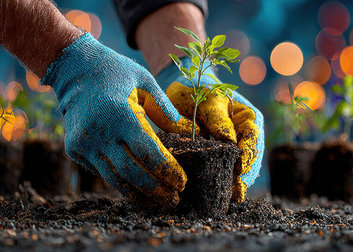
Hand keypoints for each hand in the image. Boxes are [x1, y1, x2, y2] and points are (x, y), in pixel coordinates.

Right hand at [42, 33, 196, 206]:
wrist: (74, 69)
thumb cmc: (116, 72)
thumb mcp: (145, 80)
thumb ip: (165, 107)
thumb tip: (189, 130)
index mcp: (120, 114)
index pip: (149, 152)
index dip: (167, 171)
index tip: (182, 183)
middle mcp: (99, 133)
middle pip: (132, 172)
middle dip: (156, 189)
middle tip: (174, 199)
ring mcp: (83, 143)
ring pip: (114, 178)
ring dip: (138, 193)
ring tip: (157, 202)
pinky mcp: (74, 148)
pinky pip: (101, 171)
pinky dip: (120, 181)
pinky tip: (137, 188)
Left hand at [157, 57, 264, 202]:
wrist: (184, 91)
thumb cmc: (199, 91)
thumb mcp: (209, 101)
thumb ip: (219, 120)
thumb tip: (230, 141)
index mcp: (248, 118)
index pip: (252, 137)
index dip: (248, 154)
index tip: (239, 167)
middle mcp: (244, 135)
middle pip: (250, 158)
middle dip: (244, 174)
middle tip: (237, 190)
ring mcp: (233, 148)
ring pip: (240, 168)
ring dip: (236, 182)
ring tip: (232, 197)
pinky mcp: (219, 158)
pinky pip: (225, 171)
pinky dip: (225, 182)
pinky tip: (224, 195)